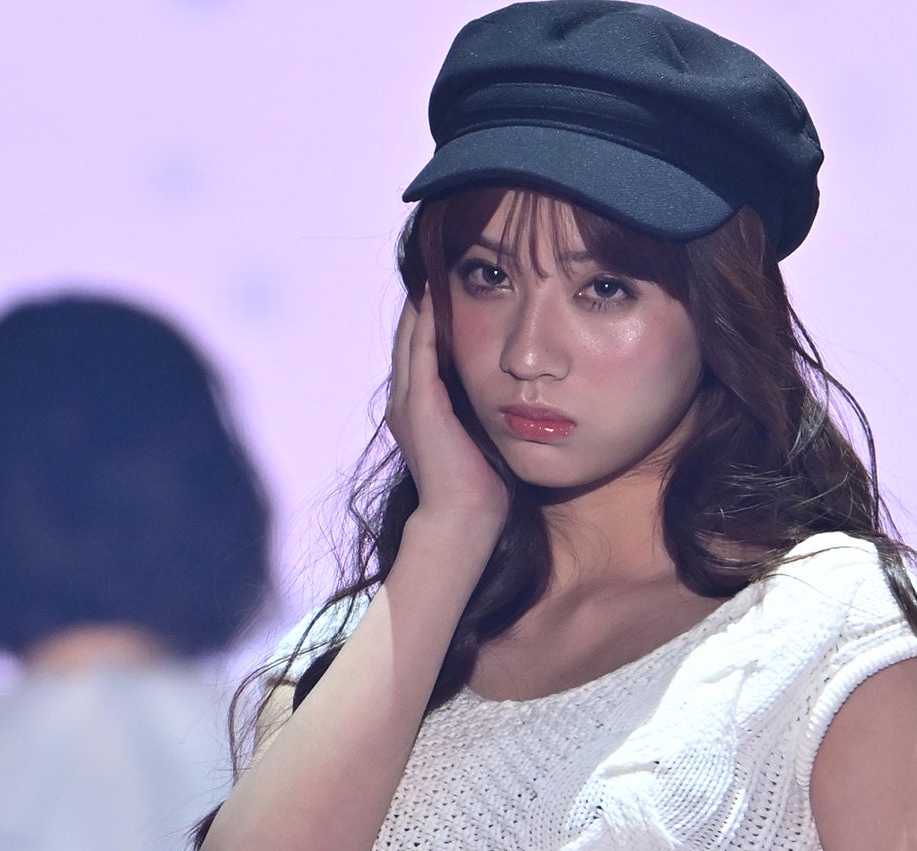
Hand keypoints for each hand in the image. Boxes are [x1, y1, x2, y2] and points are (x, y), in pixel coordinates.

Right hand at [386, 287, 508, 529]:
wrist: (464, 520)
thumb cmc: (482, 486)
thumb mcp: (481, 435)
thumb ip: (482, 408)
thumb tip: (511, 388)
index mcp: (419, 409)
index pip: (419, 351)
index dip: (428, 318)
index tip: (446, 287)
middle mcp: (405, 401)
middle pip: (408, 337)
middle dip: (420, 302)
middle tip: (434, 264)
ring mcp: (408, 402)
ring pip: (410, 338)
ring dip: (420, 303)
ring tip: (432, 268)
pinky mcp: (420, 405)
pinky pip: (421, 351)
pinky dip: (426, 322)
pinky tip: (435, 296)